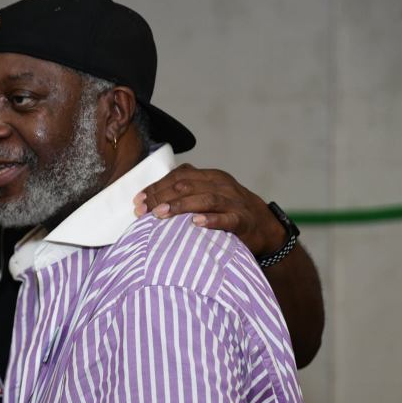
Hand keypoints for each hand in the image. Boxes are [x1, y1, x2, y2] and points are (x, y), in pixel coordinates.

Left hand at [135, 164, 285, 256]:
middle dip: (161, 197)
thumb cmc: (227, 211)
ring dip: (180, 206)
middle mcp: (221, 185)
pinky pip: (227, 219)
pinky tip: (196, 223)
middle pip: (187, 186)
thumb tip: (148, 201)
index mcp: (209, 176)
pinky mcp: (243, 220)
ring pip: (204, 198)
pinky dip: (211, 220)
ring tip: (160, 215)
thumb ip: (184, 194)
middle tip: (142, 210)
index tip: (138, 200)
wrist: (263, 226)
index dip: (156, 187)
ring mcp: (233, 202)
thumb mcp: (207, 195)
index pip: (178, 176)